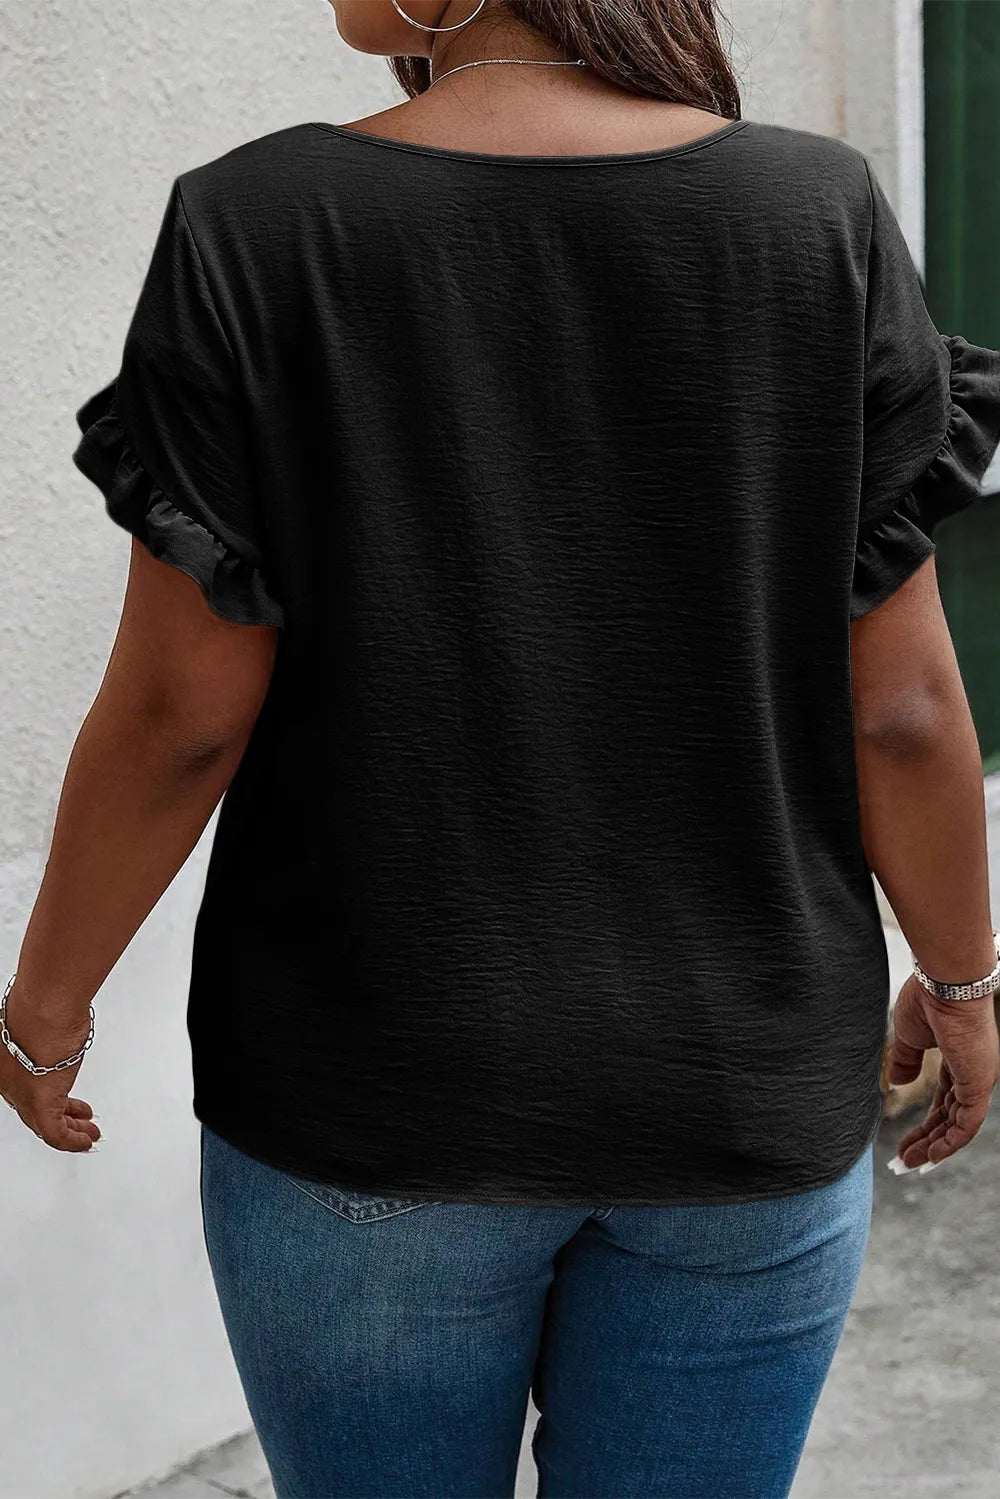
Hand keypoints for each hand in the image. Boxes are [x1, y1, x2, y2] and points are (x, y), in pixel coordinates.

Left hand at [0, 986, 99, 1151]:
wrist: (44, 1006)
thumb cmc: (41, 1004)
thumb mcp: (40, 1017)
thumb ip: (47, 1027)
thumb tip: (63, 1020)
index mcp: (4, 1062)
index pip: (21, 1088)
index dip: (41, 1093)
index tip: (60, 1096)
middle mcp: (9, 1083)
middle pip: (32, 1109)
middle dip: (60, 1114)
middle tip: (77, 1119)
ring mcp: (23, 1094)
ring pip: (44, 1123)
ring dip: (70, 1128)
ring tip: (88, 1131)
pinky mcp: (42, 1103)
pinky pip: (56, 1134)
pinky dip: (72, 1141)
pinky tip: (86, 1140)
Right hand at [887, 974, 998, 1170]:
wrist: (944, 985)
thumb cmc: (927, 1001)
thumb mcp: (908, 1036)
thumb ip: (904, 1060)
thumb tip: (896, 1083)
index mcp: (957, 1061)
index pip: (944, 1102)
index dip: (925, 1125)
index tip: (904, 1143)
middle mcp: (972, 1074)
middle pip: (949, 1118)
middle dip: (926, 1141)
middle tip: (903, 1161)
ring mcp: (978, 1080)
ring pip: (958, 1126)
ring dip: (934, 1147)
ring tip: (910, 1163)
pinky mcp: (979, 1084)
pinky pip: (967, 1123)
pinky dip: (951, 1142)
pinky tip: (931, 1156)